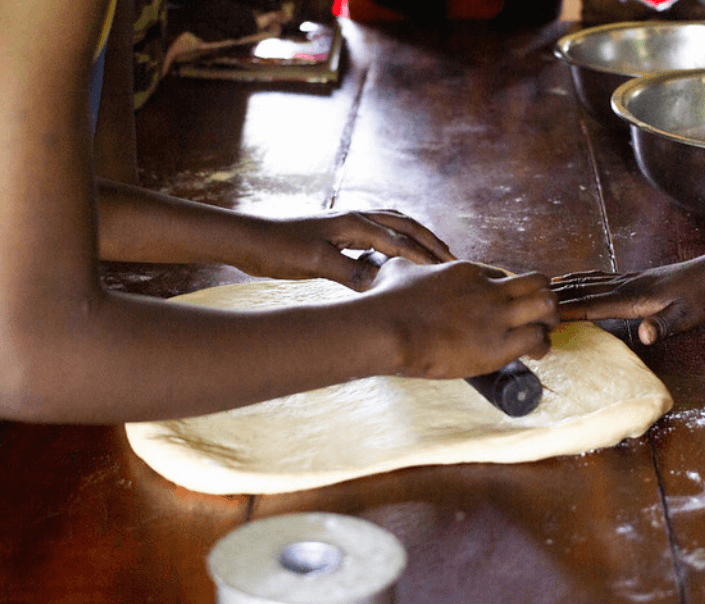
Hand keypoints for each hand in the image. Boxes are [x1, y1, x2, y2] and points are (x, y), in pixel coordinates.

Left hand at [239, 210, 455, 290]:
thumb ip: (350, 272)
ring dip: (417, 237)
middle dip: (431, 242)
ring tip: (435, 253)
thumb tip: (382, 283)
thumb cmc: (279, 249)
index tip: (449, 272)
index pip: (401, 242)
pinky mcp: (339, 232)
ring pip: (394, 224)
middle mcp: (356, 218)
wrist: (249, 239)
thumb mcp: (315, 264)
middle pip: (406, 225)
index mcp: (355, 224)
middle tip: (454, 260)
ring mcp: (348, 223)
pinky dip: (397, 239)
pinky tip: (397, 255)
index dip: (426, 258)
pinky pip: (378, 232)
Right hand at [366, 259, 557, 378]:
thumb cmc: (386, 302)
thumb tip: (399, 269)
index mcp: (469, 271)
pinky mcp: (498, 345)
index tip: (505, 310)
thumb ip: (407, 267)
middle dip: (543, 300)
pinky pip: (538, 339)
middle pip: (539, 282)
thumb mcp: (398, 270)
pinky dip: (541, 347)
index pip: (507, 276)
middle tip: (535, 319)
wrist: (387, 327)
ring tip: (540, 336)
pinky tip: (533, 355)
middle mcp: (489, 289)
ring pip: (548, 306)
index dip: (510, 294)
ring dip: (549, 322)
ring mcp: (496, 315)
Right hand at [553, 256, 704, 345]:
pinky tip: (578, 280)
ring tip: (543, 287)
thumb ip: (665, 325)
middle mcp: (626, 285)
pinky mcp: (637, 279)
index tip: (540, 314)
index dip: (565, 310)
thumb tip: (646, 334)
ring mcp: (630, 279)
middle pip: (583, 291)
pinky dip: (582, 279)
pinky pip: (600, 279)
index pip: (590, 305)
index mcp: (633, 297)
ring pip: (589, 282)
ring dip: (565, 286)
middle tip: (526, 300)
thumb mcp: (688, 317)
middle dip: (555, 296)